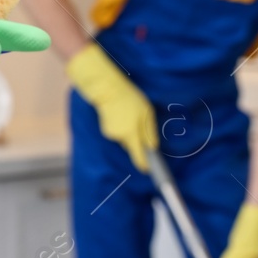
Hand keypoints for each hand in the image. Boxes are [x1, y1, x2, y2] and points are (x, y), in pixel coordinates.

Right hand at [66, 44, 156, 171]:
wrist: (106, 88)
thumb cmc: (129, 98)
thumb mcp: (146, 113)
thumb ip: (149, 132)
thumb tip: (152, 147)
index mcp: (131, 134)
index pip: (138, 156)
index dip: (144, 164)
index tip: (148, 170)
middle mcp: (120, 137)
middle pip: (132, 146)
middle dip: (137, 140)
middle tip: (141, 123)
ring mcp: (111, 133)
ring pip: (124, 138)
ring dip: (129, 130)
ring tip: (130, 113)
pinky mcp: (105, 129)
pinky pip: (118, 132)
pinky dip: (121, 126)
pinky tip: (121, 113)